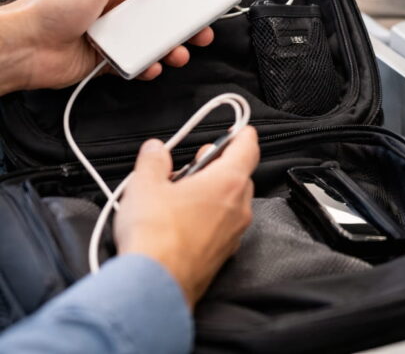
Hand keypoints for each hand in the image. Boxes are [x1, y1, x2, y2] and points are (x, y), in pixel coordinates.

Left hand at [0, 0, 213, 91]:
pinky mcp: (106, 58)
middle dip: (182, 20)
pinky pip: (136, 62)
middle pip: (157, 11)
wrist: (23, 47)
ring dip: (170, 46)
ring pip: (151, 38)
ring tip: (180, 51)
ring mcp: (110, 33)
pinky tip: (152, 65)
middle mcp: (112, 6)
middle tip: (200, 27)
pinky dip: (148, 65)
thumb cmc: (49, 7)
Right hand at [114, 127, 259, 308]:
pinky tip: (181, 223)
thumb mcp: (145, 185)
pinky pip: (222, 226)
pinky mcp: (224, 254)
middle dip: (216, 166)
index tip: (236, 129)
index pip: (248, 147)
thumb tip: (155, 150)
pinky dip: (208, 218)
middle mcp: (240, 206)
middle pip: (238, 174)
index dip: (241, 134)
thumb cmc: (156, 236)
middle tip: (190, 167)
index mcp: (229, 181)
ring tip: (178, 197)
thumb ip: (153, 160)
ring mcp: (234, 233)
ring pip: (230, 202)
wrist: (155, 285)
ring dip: (211, 194)